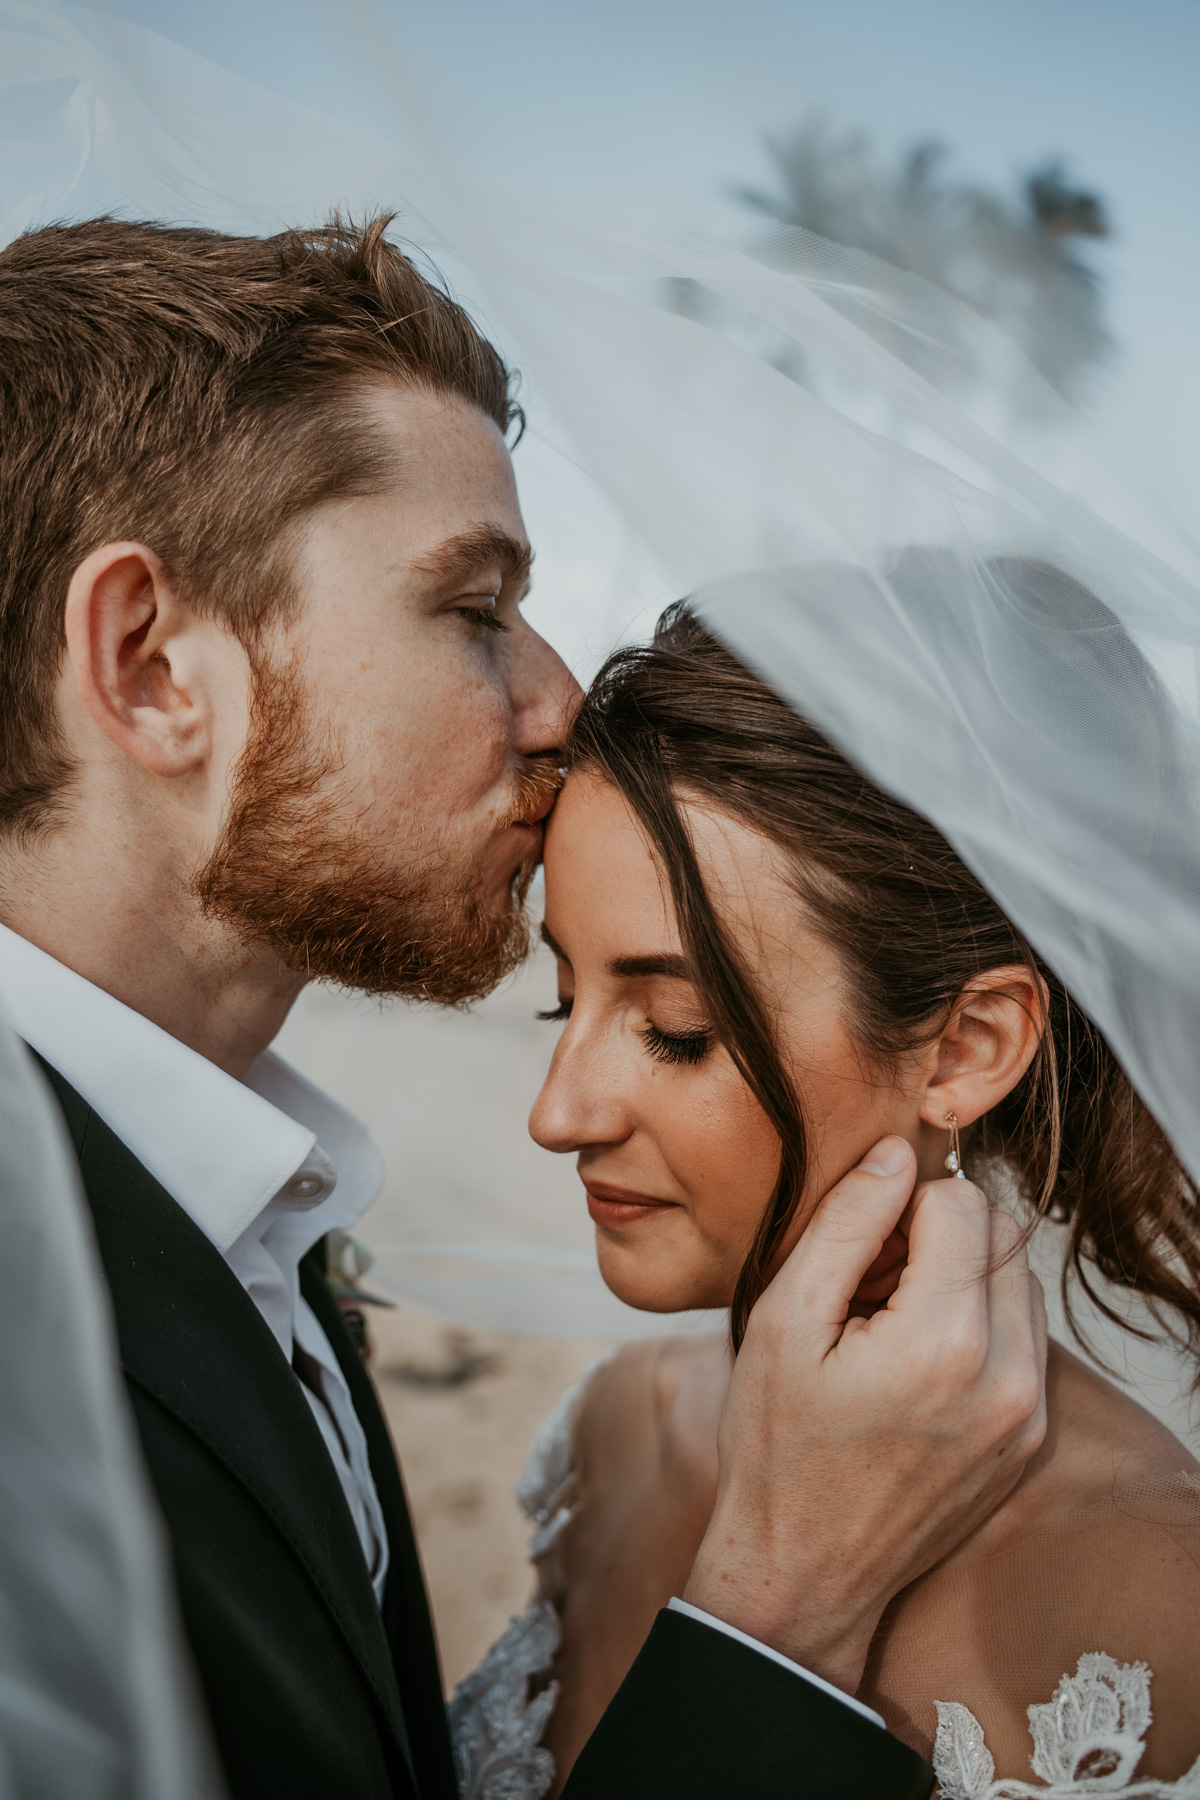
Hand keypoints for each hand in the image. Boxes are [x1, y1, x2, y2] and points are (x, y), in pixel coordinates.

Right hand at [683, 1136, 1046, 1693]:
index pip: (961, 1202)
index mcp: (942, 1341)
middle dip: (937, 1237)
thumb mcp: (783, 1321)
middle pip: (1000, 1235)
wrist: (802, 1573)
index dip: (900, 1206)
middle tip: (870, 1284)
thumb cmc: (777, 1449)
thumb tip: (894, 1154)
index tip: (857, 1253)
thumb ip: (844, 1225)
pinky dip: (978, 1327)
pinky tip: (917, 1365)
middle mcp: (1006, 1375)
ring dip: (963, 1279)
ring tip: (891, 1325)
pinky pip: (1024, 1339)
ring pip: (1019, 1282)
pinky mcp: (1030, 1438)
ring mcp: (1027, 1413)